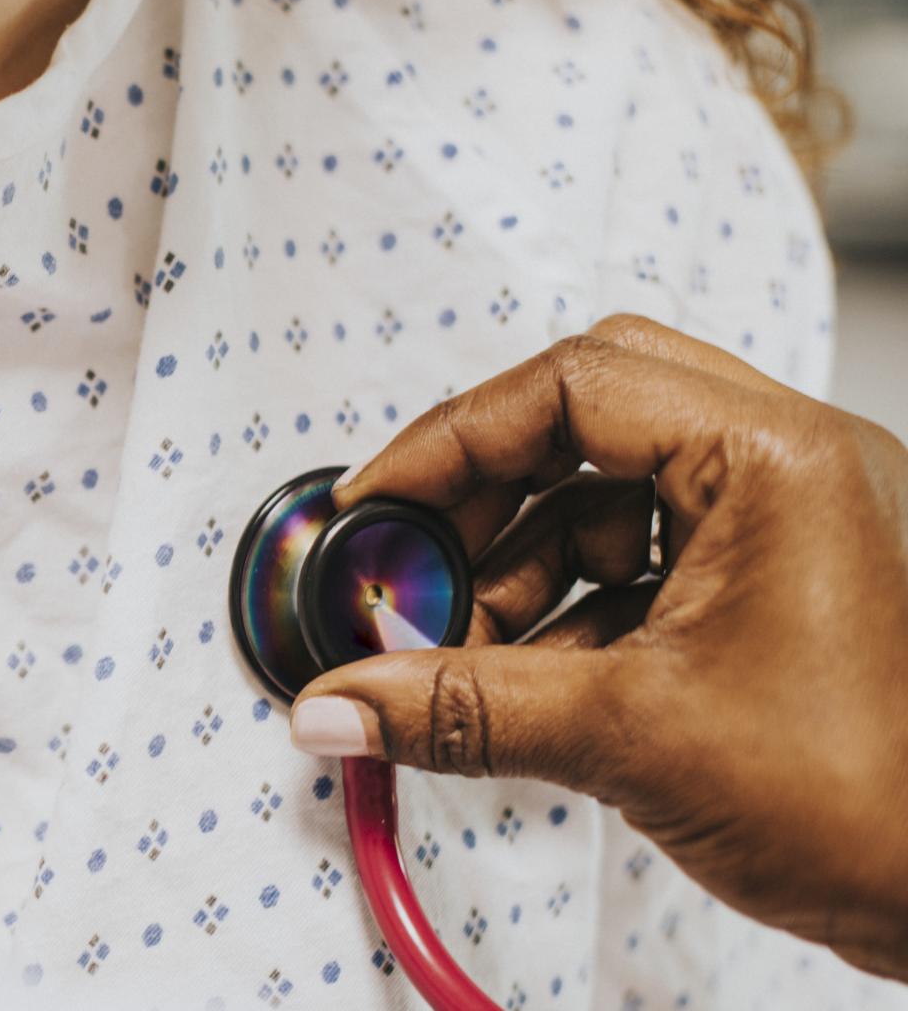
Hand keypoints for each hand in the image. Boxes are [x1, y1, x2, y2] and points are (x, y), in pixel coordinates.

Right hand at [291, 314, 907, 979]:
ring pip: (616, 489)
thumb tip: (338, 705)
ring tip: (467, 644)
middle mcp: (794, 465)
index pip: (573, 385)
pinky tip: (528, 674)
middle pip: (590, 414)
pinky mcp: (784, 580)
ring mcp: (795, 519)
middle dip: (488, 489)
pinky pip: (651, 552)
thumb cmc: (877, 806)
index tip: (380, 504)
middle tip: (417, 553)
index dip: (452, 442)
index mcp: (776, 460)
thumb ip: (459, 708)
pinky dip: (575, 603)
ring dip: (525, 560)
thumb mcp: (629, 738)